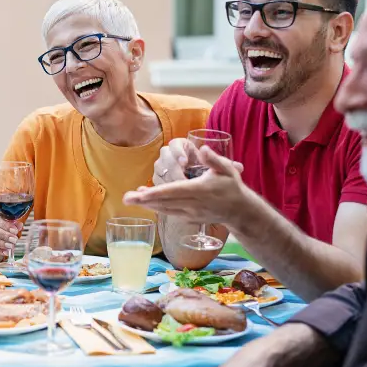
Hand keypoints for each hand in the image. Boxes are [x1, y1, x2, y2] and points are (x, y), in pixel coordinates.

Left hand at [125, 146, 248, 225]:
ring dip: (147, 204)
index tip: (142, 193)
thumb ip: (214, 159)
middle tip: (126, 198)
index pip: (174, 191)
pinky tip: (146, 203)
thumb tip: (202, 149)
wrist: (240, 211)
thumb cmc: (232, 187)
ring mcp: (190, 212)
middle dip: (144, 200)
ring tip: (131, 199)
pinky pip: (169, 212)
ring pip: (165, 209)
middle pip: (164, 202)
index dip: (157, 193)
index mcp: (200, 190)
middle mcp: (193, 203)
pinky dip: (157, 208)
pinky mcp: (189, 217)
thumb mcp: (228, 169)